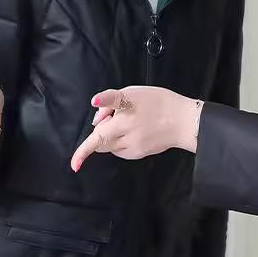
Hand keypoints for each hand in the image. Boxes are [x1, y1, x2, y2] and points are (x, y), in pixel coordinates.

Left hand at [70, 86, 199, 170]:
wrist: (183, 121)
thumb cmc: (159, 102)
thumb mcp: (132, 92)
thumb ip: (110, 103)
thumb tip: (97, 120)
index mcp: (124, 117)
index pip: (99, 134)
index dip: (84, 150)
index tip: (74, 164)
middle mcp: (127, 134)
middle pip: (100, 141)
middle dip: (99, 132)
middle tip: (112, 118)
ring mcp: (132, 147)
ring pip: (109, 147)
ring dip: (110, 137)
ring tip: (127, 124)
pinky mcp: (138, 154)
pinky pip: (120, 151)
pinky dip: (119, 143)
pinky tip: (134, 132)